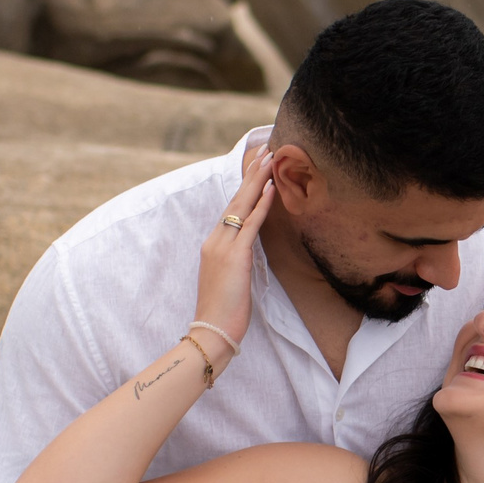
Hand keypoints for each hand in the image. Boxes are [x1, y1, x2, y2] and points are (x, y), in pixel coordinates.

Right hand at [194, 153, 276, 351]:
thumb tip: (249, 251)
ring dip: (257, 180)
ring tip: (270, 158)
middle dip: (252, 173)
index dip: (246, 186)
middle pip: (236, 199)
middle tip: (266, 150)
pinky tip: (272, 188)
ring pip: (242, 205)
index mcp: (214, 245)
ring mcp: (223, 247)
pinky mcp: (235, 257)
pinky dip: (261, 205)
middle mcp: (215, 240)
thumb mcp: (230, 279)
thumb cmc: (223, 312)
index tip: (257, 166)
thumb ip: (237, 260)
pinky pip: (250, 225)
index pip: (231, 208)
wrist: (211, 332)